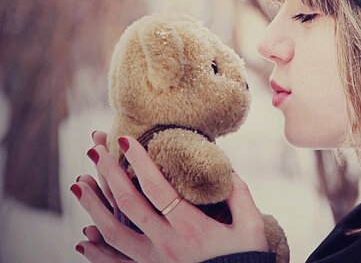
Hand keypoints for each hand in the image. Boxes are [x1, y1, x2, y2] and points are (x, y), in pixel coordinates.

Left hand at [72, 131, 268, 262]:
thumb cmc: (247, 258)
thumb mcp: (251, 225)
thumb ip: (237, 194)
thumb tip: (224, 168)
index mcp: (189, 226)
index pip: (156, 188)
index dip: (139, 162)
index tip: (126, 139)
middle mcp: (166, 243)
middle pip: (127, 204)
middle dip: (108, 174)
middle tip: (95, 150)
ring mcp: (155, 261)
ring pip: (113, 233)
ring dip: (92, 206)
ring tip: (79, 184)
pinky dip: (97, 252)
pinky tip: (83, 237)